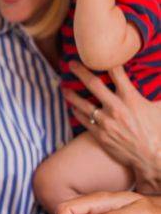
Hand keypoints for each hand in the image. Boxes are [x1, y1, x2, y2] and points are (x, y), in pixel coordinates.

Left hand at [63, 62, 160, 192]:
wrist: (152, 159)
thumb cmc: (159, 133)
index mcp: (131, 99)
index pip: (117, 74)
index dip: (108, 62)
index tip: (100, 55)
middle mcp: (115, 108)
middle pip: (93, 84)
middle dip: (80, 72)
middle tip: (71, 63)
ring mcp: (106, 122)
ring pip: (82, 104)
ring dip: (71, 94)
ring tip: (63, 87)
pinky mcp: (100, 135)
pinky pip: (84, 120)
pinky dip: (76, 112)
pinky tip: (71, 107)